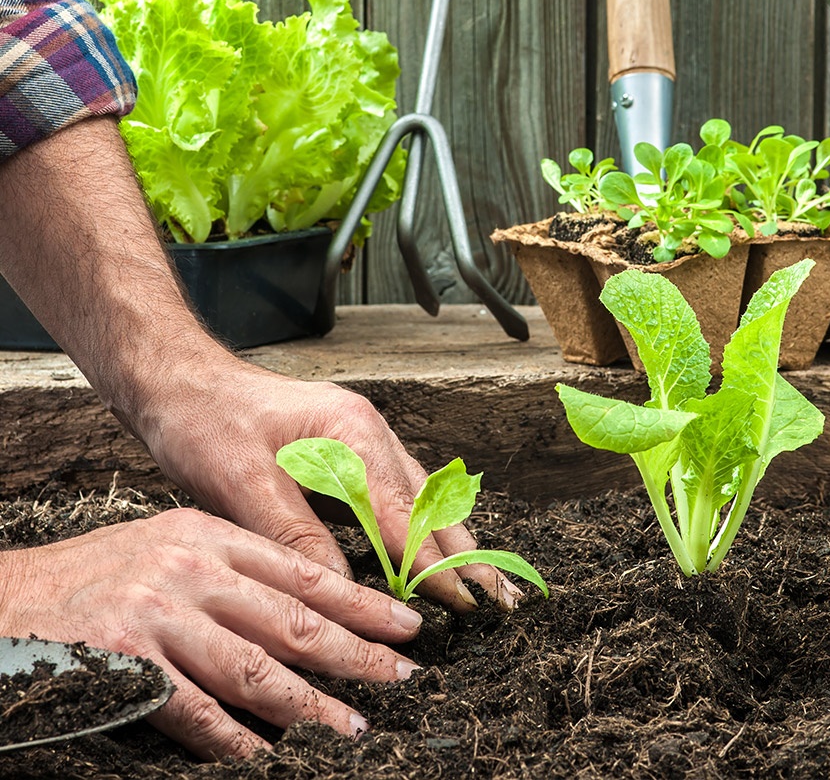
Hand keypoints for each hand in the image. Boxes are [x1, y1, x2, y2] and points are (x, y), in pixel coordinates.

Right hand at [0, 509, 422, 759]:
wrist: (8, 598)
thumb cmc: (97, 575)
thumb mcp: (168, 547)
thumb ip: (230, 570)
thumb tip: (301, 608)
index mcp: (209, 535)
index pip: (303, 572)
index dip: (360, 603)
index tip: (404, 625)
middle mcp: (191, 569)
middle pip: (292, 619)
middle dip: (355, 652)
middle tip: (401, 675)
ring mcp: (158, 614)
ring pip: (254, 668)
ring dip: (310, 705)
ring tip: (353, 726)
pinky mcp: (125, 661)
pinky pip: (193, 710)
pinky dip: (231, 738)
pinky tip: (262, 755)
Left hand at [129, 354, 522, 612]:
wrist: (179, 379)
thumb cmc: (205, 420)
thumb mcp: (242, 482)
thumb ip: (296, 535)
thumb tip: (341, 590)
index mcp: (351, 432)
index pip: (404, 512)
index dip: (434, 562)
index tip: (464, 601)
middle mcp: (367, 431)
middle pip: (428, 500)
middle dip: (463, 551)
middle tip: (498, 597)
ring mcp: (359, 436)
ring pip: (418, 495)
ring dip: (448, 539)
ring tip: (480, 580)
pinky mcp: (346, 448)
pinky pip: (395, 490)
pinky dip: (417, 525)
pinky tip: (428, 548)